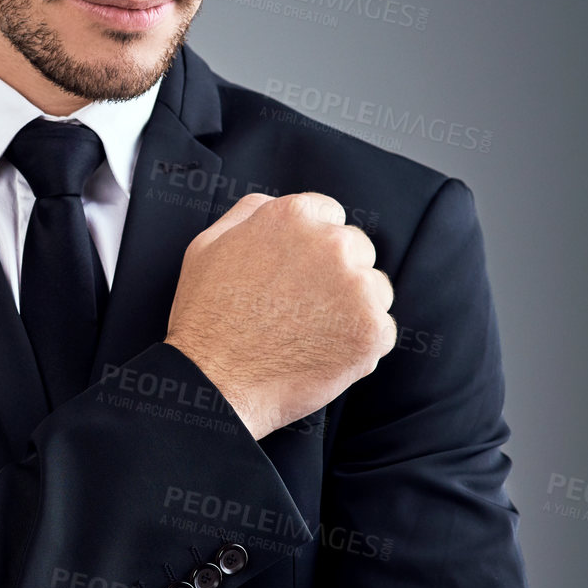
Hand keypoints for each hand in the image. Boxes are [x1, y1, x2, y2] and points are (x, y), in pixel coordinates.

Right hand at [165, 190, 396, 438]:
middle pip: (358, 249)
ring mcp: (355, 288)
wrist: (214, 383)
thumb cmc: (205, 318)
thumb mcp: (208, 245)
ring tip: (312, 333)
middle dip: (337, 274)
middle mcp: (331, 244)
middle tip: (302, 308)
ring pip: (375, 289)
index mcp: (293, 217)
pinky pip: (382, 330)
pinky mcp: (371, 330)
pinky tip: (324, 354)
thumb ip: (250, 213)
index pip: (330, 216)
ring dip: (353, 308)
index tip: (300, 273)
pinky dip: (360, 345)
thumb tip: (277, 204)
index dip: (313, 247)